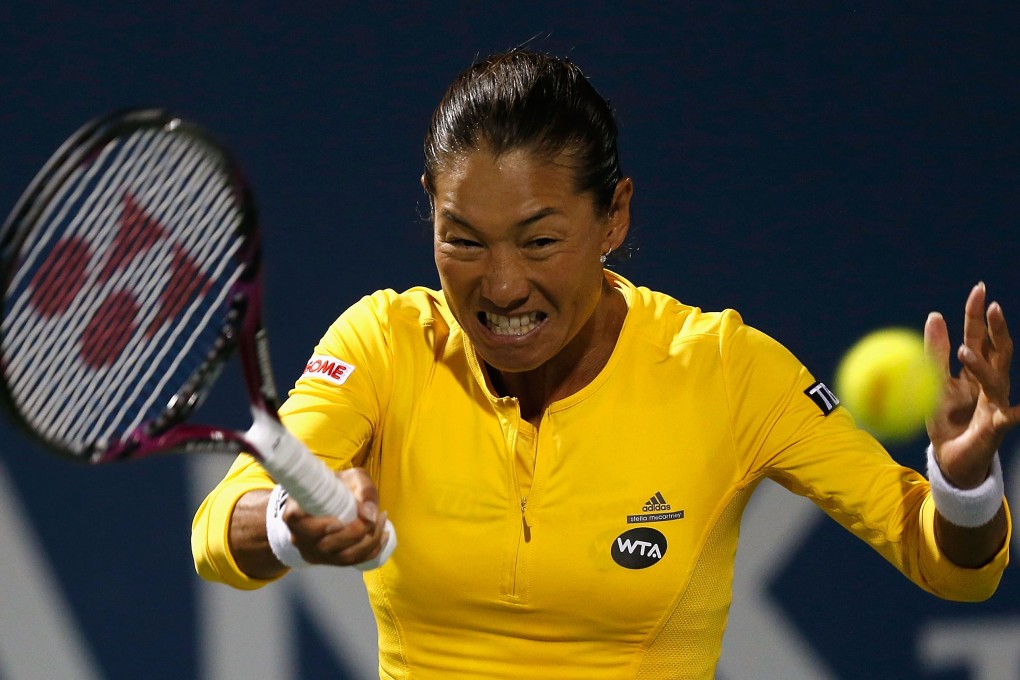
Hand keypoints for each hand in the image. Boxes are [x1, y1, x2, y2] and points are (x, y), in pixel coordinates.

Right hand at [283, 468, 388, 566]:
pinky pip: (352, 563)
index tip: (341, 519)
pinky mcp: (328, 561)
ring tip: (382, 522)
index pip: (298, 522)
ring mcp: (314, 553)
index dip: (321, 525)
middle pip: (328, 545)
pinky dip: (371, 551)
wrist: (323, 502)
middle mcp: (300, 538)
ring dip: (369, 542)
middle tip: (376, 516)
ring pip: (343, 557)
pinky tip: (383, 536)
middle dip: (357, 533)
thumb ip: (363, 489)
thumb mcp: (349, 478)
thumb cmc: (334, 487)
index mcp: (295, 514)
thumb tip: (370, 514)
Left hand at [925, 282, 1019, 487]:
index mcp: (972, 372)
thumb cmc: (944, 420)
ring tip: (964, 351)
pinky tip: (1019, 409)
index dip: (977, 314)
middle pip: (996, 350)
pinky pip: (1008, 417)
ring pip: (996, 378)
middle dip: (994, 328)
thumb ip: (935, 353)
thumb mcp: (932, 383)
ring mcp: (996, 403)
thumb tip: (935, 315)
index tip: (979, 289)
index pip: (977, 336)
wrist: (951, 458)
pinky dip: (1017, 412)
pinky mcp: (996, 426)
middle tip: (991, 305)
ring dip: (981, 364)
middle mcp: (989, 383)